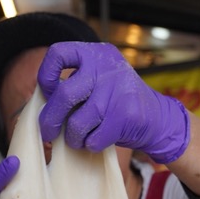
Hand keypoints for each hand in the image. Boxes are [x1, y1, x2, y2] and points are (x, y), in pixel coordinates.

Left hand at [36, 42, 190, 164]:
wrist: (158, 118)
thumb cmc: (117, 102)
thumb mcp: (99, 80)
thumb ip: (75, 83)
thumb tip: (41, 103)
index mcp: (96, 54)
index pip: (58, 53)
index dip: (45, 76)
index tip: (47, 92)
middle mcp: (106, 68)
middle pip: (63, 95)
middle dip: (50, 120)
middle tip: (48, 132)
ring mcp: (117, 92)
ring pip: (76, 123)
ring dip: (73, 138)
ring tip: (79, 138)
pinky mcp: (125, 116)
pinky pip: (93, 139)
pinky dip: (90, 145)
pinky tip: (97, 140)